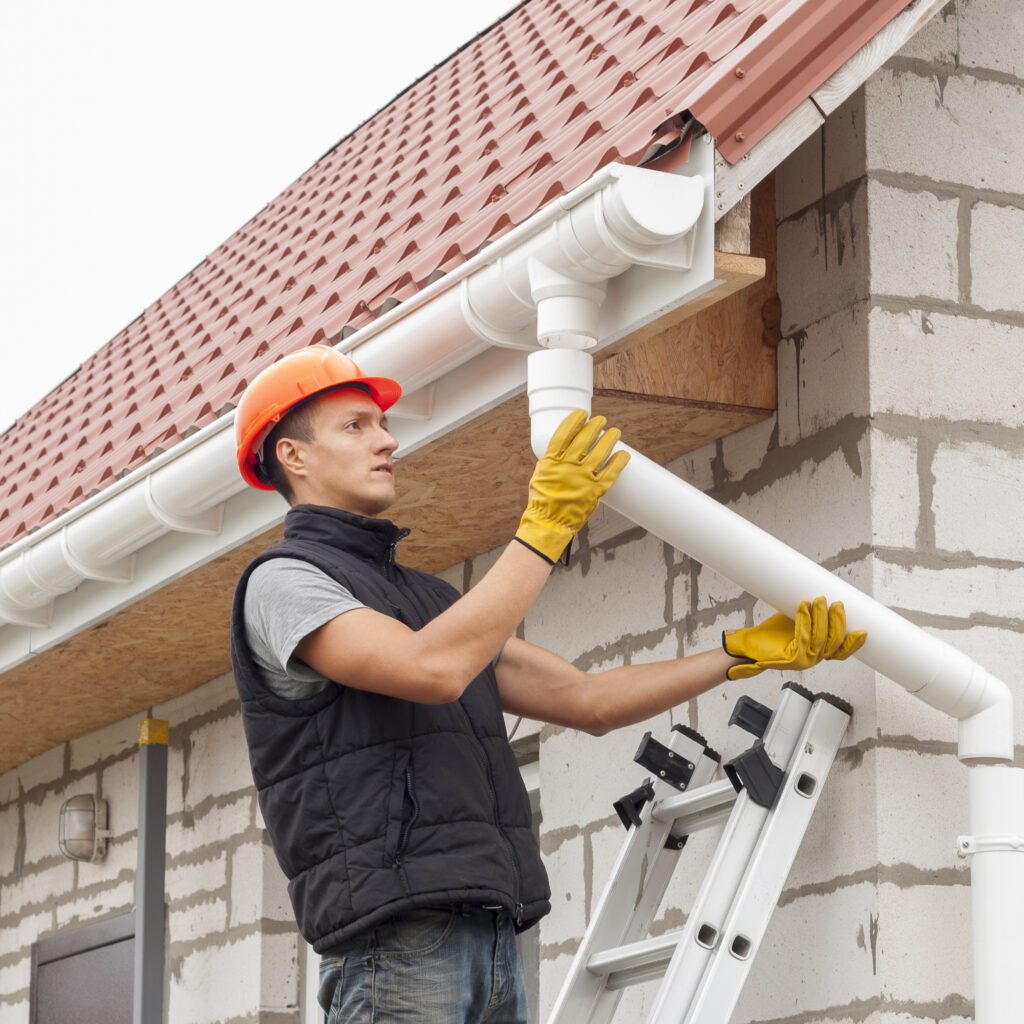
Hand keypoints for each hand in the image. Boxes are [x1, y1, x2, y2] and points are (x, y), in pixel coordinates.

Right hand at [514, 410, 629, 563]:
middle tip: (601, 420)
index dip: (575, 420)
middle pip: (585, 439)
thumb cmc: (542, 501)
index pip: (565, 433)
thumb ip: (549, 463)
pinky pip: (612, 472)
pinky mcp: (596, 490)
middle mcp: (569, 466)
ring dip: (610, 438)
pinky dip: (619, 462)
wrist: (549, 523)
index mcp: (552, 461)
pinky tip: (623, 454)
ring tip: (615, 432)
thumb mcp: (539, 476)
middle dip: (595, 426)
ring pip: (601, 451)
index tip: (582, 414)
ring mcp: (583, 477)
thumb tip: (556, 453)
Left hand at [722, 596, 866, 680]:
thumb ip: (812, 613)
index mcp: (818, 652)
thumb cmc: (772, 633)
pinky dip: (805, 619)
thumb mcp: (797, 620)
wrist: (749, 645)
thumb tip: (822, 592)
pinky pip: (803, 637)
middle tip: (837, 603)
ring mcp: (805, 660)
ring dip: (822, 617)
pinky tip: (803, 606)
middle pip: (834, 643)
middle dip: (839, 622)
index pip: (842, 652)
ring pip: (821, 639)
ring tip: (820, 599)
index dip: (854, 643)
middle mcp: (814, 659)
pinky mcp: (793, 658)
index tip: (863, 631)